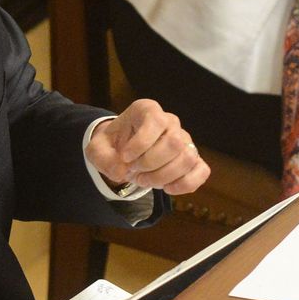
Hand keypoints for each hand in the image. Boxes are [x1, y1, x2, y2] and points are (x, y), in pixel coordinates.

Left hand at [86, 100, 209, 196]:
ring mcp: (184, 140)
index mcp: (147, 111)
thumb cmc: (112, 146)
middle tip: (134, 172)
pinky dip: (186, 184)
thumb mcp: (97, 149)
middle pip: (174, 143)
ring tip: (145, 181)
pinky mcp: (193, 159)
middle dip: (151, 164)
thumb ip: (103, 158)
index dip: (141, 143)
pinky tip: (167, 188)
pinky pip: (201, 171)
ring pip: (188, 158)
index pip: (155, 121)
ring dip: (164, 176)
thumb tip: (122, 170)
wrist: (124, 153)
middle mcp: (170, 122)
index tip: (125, 156)